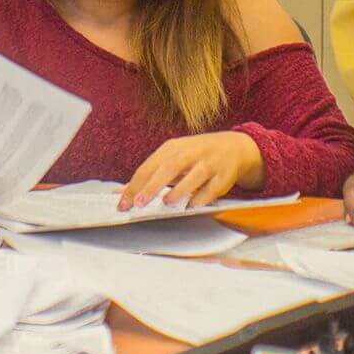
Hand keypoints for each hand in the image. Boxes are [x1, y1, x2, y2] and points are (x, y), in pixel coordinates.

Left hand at [118, 132, 263, 210]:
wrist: (233, 147)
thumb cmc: (195, 156)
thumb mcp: (171, 159)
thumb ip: (148, 176)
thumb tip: (120, 193)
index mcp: (173, 148)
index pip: (150, 166)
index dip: (135, 185)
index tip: (123, 203)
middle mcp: (191, 152)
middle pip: (170, 167)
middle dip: (153, 185)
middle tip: (139, 202)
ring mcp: (209, 163)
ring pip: (195, 174)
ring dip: (180, 188)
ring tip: (166, 202)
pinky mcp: (224, 175)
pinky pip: (213, 187)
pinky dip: (202, 197)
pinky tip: (192, 206)